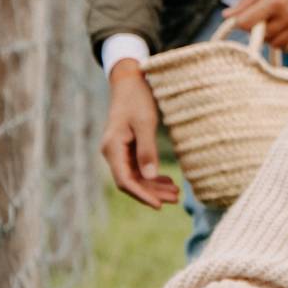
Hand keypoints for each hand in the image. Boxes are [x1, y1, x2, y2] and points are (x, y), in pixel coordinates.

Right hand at [100, 60, 178, 208]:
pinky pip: (138, 168)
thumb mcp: (145, 123)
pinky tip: (168, 181)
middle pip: (130, 182)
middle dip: (152, 193)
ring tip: (176, 193)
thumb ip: (147, 150)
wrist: (129, 82)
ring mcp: (118, 151)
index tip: (160, 205)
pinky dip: (152, 175)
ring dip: (154, 186)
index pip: (125, 181)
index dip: (142, 195)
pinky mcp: (126, 148)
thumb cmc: (137, 99)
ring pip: (135, 177)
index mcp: (112, 148)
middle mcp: (111, 153)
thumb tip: (150, 177)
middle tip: (176, 199)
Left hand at [223, 0, 287, 51]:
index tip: (242, 19)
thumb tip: (227, 16)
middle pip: (262, 35)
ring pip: (277, 43)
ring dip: (271, 38)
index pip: (247, 23)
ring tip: (275, 24)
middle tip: (261, 18)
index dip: (240, 23)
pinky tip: (286, 36)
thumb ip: (247, 1)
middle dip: (257, 28)